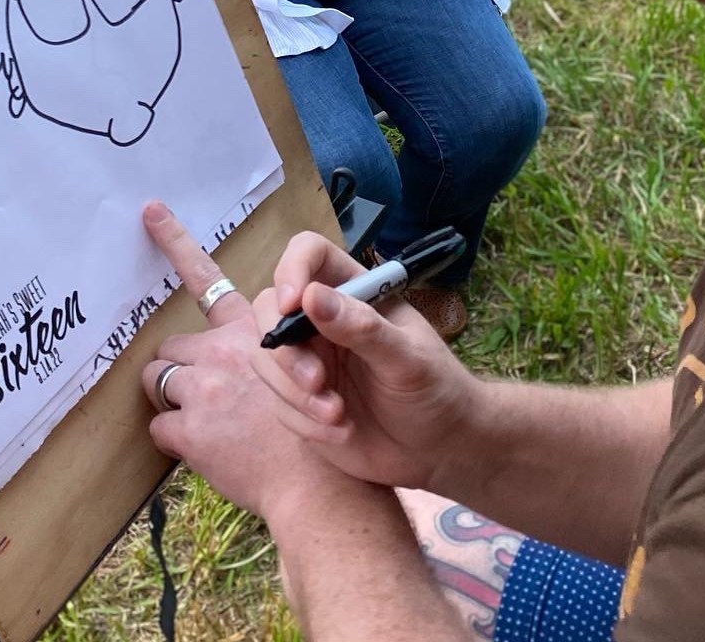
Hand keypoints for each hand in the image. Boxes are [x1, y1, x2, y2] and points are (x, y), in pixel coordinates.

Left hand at [140, 203, 360, 521]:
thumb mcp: (308, 366)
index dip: (176, 242)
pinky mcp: (189, 428)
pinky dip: (177, 441)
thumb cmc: (324, 426)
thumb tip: (254, 350)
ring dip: (173, 397)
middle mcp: (223, 347)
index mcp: (252, 328)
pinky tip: (206, 451)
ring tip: (203, 420)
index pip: (210, 278)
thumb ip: (275, 349)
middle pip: (174, 342)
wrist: (322, 482)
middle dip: (180, 363)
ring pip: (158, 379)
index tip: (151, 212)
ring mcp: (202, 386)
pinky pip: (161, 428)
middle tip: (201, 388)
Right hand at [250, 231, 481, 494]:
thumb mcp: (408, 360)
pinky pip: (276, 400)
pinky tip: (340, 432)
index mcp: (354, 292)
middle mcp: (323, 319)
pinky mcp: (299, 399)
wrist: (438, 450)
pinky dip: (301, 420)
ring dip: (293, 391)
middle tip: (317, 382)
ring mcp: (308, 358)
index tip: (292, 306)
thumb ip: (362, 328)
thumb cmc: (435, 391)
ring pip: (266, 357)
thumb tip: (311, 296)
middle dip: (286, 350)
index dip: (292, 270)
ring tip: (337, 416)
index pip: (309, 254)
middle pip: (270, 307)